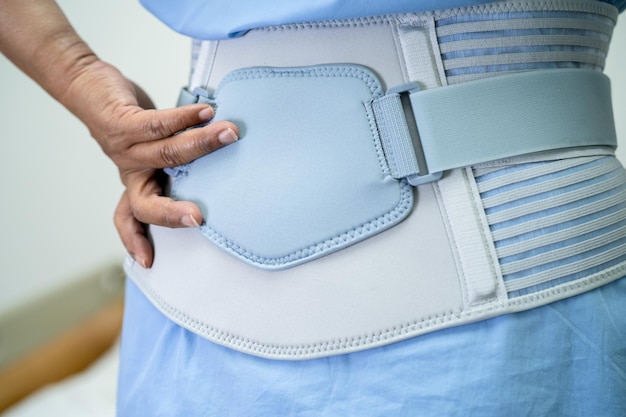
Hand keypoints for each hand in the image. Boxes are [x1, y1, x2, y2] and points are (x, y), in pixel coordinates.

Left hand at [0, 0, 235, 267]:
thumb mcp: (149, 147)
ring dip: (202, 143)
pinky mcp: (123, 122)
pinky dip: (185, 118)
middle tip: (198, 218)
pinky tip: (206, 112)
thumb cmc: (125, 118)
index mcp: (136, 180)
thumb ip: (176, 158)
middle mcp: (130, 170)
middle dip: (170, 214)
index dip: (135, 239)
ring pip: (166, 154)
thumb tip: (224, 159)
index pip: (129, 217)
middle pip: (143, 203)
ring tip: (229, 133)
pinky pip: (158, 123)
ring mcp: (125, 148)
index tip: (148, 261)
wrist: (87, 85)